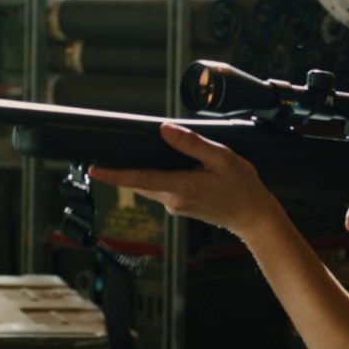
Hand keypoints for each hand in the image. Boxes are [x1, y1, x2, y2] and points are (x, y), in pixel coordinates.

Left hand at [88, 122, 280, 234]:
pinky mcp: (182, 207)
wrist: (254, 218)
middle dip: (125, 170)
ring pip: (151, 186)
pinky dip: (160, 178)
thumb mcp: (222, 159)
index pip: (140, 178)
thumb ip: (192, 144)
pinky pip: (163, 189)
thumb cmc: (243, 188)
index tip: (94, 169)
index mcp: (181, 187)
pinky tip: (172, 168)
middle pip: (141, 182)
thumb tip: (166, 130)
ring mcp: (177, 206)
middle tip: (108, 155)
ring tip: (140, 155)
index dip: (115, 174)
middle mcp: (174, 200)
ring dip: (144, 173)